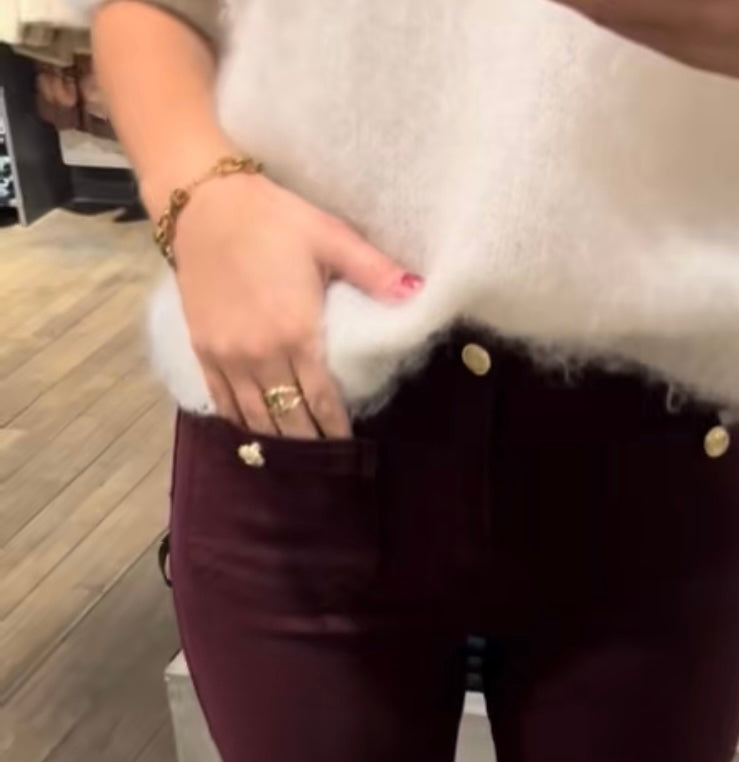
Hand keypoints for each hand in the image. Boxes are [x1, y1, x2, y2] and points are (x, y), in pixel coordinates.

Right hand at [170, 171, 421, 438]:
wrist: (202, 202)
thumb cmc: (273, 218)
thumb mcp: (331, 238)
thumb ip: (375, 272)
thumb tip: (419, 291)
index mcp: (297, 334)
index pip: (323, 401)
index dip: (336, 430)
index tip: (350, 448)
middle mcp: (261, 355)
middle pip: (290, 419)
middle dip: (311, 444)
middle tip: (328, 466)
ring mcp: (228, 357)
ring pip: (256, 419)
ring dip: (278, 440)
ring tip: (297, 460)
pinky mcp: (203, 351)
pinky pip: (224, 402)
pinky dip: (242, 424)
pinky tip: (257, 436)